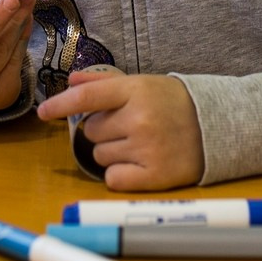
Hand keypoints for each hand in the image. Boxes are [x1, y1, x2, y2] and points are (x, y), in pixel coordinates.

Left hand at [37, 72, 202, 190]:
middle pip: (91, 132)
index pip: (87, 97)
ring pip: (100, 157)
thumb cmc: (175, 103)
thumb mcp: (143, 83)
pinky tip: (139, 163)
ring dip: (112, 152)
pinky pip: (113, 179)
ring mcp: (147, 149)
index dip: (60, 104)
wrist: (217, 127)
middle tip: (129, 126)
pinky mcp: (155, 176)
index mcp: (136, 91)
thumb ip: (104, 83)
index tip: (43, 112)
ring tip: (138, 144)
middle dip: (103, 131)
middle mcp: (140, 119)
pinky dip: (120, 174)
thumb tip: (71, 81)